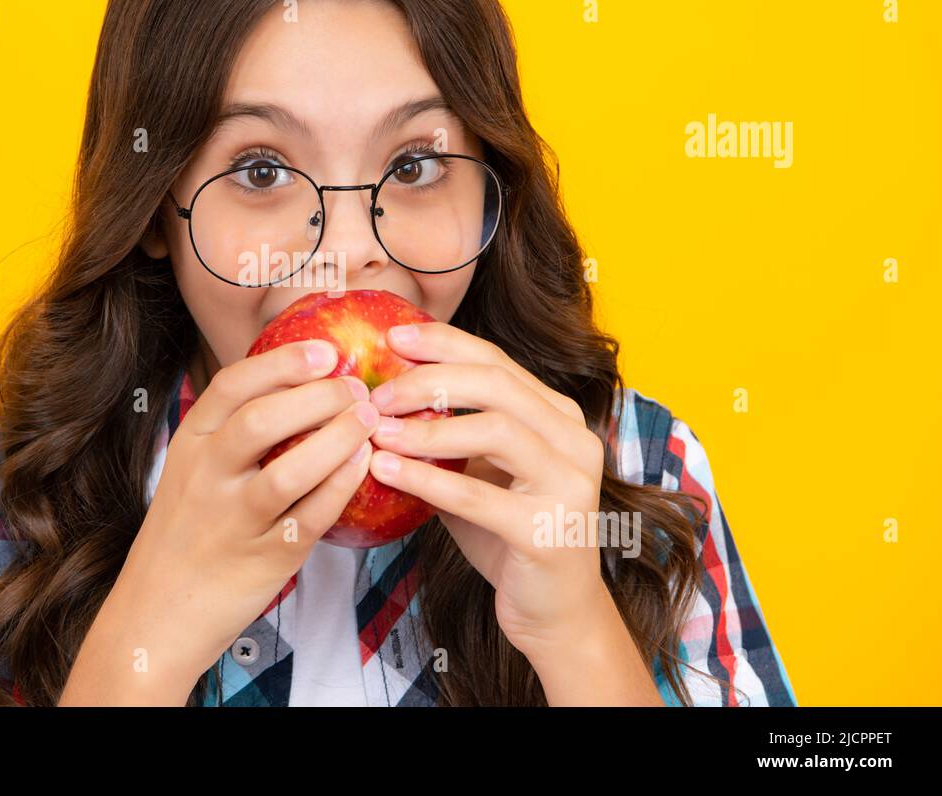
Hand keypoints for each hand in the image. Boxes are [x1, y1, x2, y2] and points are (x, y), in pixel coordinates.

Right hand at [111, 339, 379, 687]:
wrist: (156, 614)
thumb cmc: (188, 531)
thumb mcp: (193, 470)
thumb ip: (231, 429)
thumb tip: (299, 381)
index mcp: (189, 444)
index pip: (233, 385)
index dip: (283, 362)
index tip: (327, 350)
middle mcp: (205, 477)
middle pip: (262, 421)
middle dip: (318, 396)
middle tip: (357, 388)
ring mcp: (231, 521)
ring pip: (287, 471)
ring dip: (336, 440)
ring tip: (368, 421)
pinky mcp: (261, 560)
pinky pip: (308, 518)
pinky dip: (340, 487)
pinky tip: (363, 466)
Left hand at [363, 321, 613, 662]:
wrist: (553, 612)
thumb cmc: (507, 535)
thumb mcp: (479, 473)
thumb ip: (449, 433)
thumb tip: (381, 395)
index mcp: (558, 416)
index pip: (498, 361)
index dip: (444, 344)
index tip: (393, 338)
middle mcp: (574, 440)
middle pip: (497, 385)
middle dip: (430, 380)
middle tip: (378, 392)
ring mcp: (569, 484)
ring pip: (495, 431)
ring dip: (427, 427)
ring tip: (377, 431)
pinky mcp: (549, 530)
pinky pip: (479, 496)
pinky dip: (426, 479)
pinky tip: (385, 471)